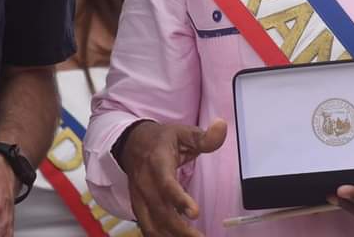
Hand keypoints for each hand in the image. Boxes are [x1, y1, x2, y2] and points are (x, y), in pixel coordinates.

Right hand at [119, 118, 226, 236]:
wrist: (131, 143)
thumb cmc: (162, 139)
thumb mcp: (184, 132)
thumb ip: (205, 136)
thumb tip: (222, 126)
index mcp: (157, 163)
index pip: (166, 184)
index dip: (179, 200)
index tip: (195, 213)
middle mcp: (145, 183)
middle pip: (160, 212)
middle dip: (180, 229)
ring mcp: (139, 197)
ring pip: (152, 224)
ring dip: (171, 236)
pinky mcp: (138, 206)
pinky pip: (147, 227)